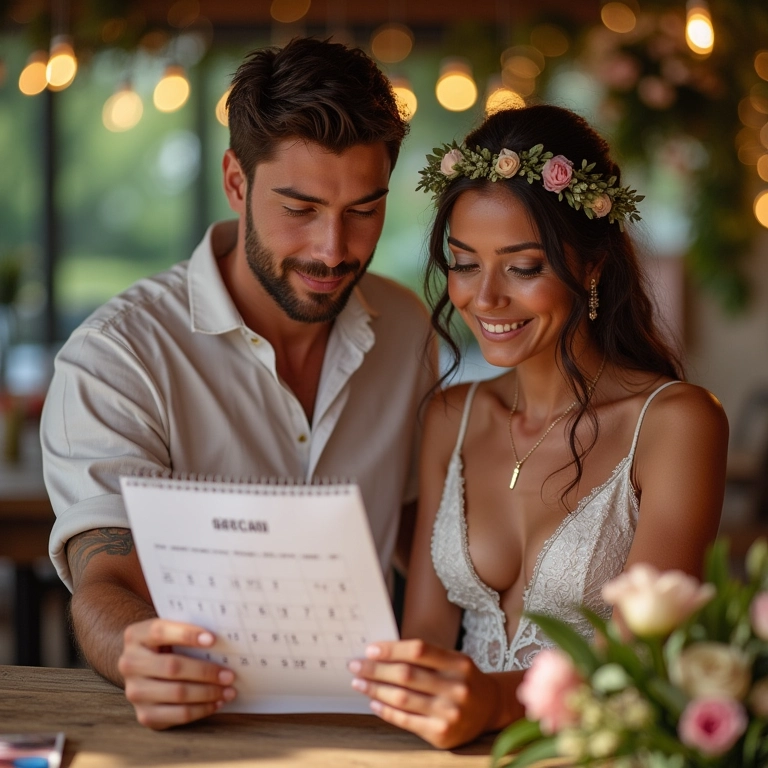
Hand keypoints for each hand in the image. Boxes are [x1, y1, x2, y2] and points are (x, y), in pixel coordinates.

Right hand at [117, 618, 235, 728]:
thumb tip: (224, 637)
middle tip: (229, 674)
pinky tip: (216, 703)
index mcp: (135, 636)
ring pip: (178, 693)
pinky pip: (178, 714)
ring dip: (208, 692)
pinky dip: (202, 709)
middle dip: (205, 671)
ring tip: (228, 690)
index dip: (186, 634)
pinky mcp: (144, 715)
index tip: (213, 639)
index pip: (160, 631)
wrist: (144, 669)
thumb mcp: (170, 632)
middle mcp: (129, 664)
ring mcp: (135, 691)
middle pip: (172, 666)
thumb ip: (187, 630)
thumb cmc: (166, 645)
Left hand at [348, 639, 499, 748]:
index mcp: (459, 663)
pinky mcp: (441, 734)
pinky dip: (386, 711)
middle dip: (376, 669)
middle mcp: (456, 688)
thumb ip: (426, 656)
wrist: (490, 708)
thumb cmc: (463, 679)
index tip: (370, 649)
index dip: (392, 649)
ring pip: (403, 698)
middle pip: (407, 675)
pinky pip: (406, 721)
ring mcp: (449, 713)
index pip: (419, 651)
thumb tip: (383, 653)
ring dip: (375, 689)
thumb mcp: (454, 660)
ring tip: (359, 683)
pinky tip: (374, 703)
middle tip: (356, 665)